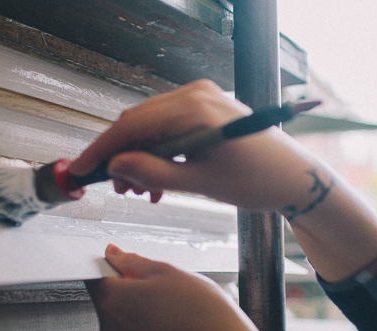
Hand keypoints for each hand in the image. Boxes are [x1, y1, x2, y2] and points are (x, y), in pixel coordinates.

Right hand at [68, 79, 332, 212]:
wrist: (293, 178)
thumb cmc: (261, 179)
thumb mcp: (202, 183)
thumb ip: (155, 174)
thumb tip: (118, 168)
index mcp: (196, 108)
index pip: (133, 125)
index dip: (102, 150)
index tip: (82, 169)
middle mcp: (197, 95)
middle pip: (138, 122)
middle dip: (121, 157)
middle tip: (116, 188)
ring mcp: (202, 98)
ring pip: (150, 126)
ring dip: (139, 158)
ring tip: (140, 190)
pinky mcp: (205, 108)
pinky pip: (167, 127)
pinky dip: (157, 152)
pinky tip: (158, 180)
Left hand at [86, 244, 337, 330]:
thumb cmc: (200, 310)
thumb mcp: (166, 271)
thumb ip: (132, 261)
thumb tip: (112, 253)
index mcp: (110, 300)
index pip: (95, 274)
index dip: (112, 265)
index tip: (129, 262)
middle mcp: (109, 327)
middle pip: (109, 296)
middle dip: (129, 285)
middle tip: (162, 282)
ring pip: (124, 314)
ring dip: (140, 304)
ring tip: (173, 303)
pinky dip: (148, 323)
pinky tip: (173, 319)